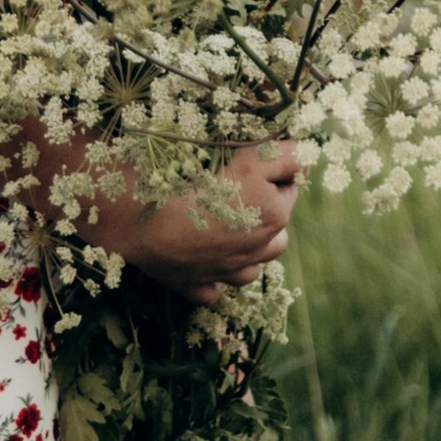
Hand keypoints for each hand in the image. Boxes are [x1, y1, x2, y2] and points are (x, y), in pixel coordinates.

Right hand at [91, 139, 299, 306]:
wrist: (138, 212)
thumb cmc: (188, 175)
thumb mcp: (245, 154)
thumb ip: (280, 155)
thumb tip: (302, 156)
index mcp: (273, 212)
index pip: (292, 176)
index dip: (275, 163)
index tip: (254, 155)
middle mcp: (258, 245)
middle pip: (281, 219)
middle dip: (268, 202)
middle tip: (235, 182)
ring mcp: (230, 270)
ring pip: (258, 260)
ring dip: (251, 242)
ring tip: (227, 221)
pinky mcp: (199, 286)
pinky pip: (218, 286)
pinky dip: (214, 273)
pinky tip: (200, 254)